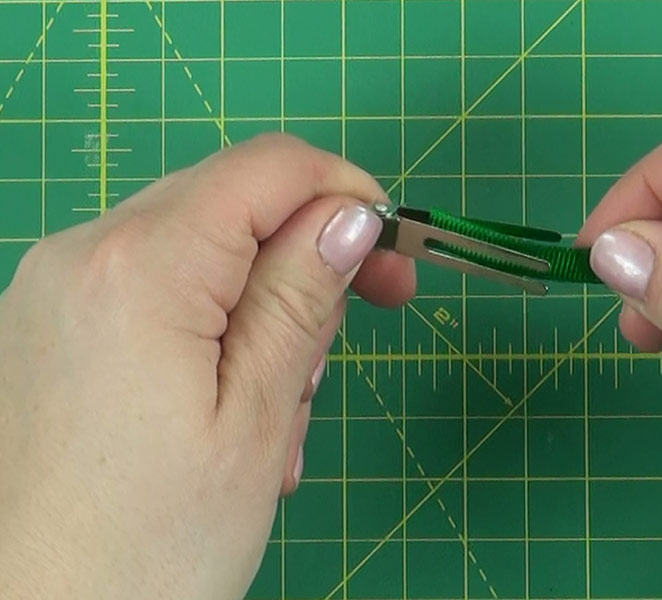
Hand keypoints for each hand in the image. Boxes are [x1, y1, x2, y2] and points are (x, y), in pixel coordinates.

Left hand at [0, 134, 414, 598]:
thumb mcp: (256, 419)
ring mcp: (53, 290)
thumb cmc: (146, 550)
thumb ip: (302, 299)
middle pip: (232, 205)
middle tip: (352, 341)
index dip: (348, 196)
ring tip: (282, 415)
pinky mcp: (47, 327)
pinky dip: (210, 330)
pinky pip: (153, 293)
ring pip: (198, 252)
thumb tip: (350, 217)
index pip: (268, 168)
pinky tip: (229, 410)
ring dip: (262, 310)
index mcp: (137, 267)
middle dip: (307, 261)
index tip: (394, 260)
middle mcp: (80, 254)